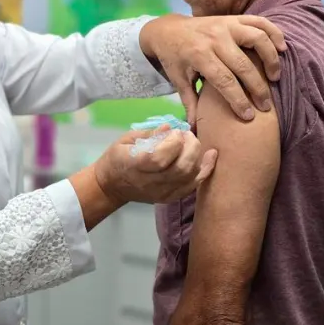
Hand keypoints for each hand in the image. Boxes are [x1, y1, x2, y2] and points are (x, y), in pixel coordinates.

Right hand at [93, 127, 217, 204]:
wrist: (112, 186)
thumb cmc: (117, 158)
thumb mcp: (126, 140)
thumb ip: (149, 134)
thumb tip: (169, 127)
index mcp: (135, 166)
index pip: (160, 158)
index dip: (173, 143)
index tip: (175, 131)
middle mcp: (150, 183)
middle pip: (180, 168)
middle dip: (190, 147)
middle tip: (187, 135)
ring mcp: (162, 193)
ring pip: (190, 177)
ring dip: (197, 156)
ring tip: (192, 143)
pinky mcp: (171, 197)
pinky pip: (193, 185)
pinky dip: (205, 170)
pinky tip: (211, 155)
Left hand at [140, 13, 285, 123]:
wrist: (167, 30)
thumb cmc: (175, 59)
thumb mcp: (179, 81)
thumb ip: (189, 103)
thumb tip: (195, 128)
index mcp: (199, 55)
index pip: (224, 80)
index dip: (238, 99)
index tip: (249, 115)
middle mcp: (215, 38)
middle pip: (244, 65)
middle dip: (258, 88)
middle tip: (266, 105)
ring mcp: (226, 24)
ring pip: (257, 39)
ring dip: (270, 59)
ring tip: (275, 77)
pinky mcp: (234, 18)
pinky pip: (259, 22)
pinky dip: (274, 32)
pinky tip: (282, 48)